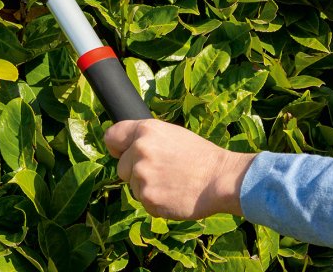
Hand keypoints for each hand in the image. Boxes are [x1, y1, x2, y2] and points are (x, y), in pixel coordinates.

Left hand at [104, 119, 255, 219]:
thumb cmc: (199, 155)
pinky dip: (156, 202)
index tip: (119, 153)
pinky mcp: (148, 198)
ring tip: (171, 182)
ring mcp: (142, 175)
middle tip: (160, 172)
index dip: (116, 147)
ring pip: (133, 186)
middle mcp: (139, 150)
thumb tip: (127, 146)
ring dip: (147, 187)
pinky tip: (173, 194)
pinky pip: (144, 202)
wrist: (220, 178)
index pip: (111, 136)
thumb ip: (146, 139)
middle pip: (121, 167)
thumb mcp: (170, 134)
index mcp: (145, 130)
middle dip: (134, 171)